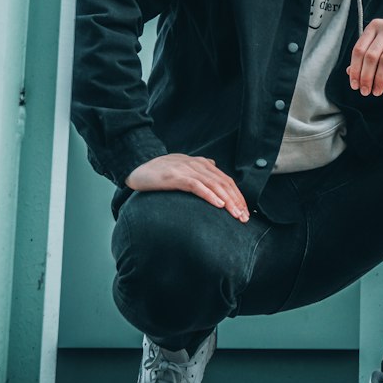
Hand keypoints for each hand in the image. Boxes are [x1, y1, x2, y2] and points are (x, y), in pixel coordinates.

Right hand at [124, 154, 249, 221]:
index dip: (237, 196)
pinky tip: (218, 205)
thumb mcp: (183, 166)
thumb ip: (199, 168)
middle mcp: (197, 165)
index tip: (245, 211)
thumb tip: (214, 166)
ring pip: (214, 185)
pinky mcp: (176, 176)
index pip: (226, 180)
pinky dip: (210, 195)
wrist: (136, 166)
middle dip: (236, 201)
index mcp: (202, 164)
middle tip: (244, 218)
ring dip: (228, 201)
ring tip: (236, 214)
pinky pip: (197, 186)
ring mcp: (187, 169)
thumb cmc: (160, 171)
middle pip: (224, 183)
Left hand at [347, 15, 382, 96]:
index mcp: (374, 26)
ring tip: (377, 92)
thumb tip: (349, 71)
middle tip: (365, 92)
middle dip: (366, 77)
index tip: (354, 85)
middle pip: (371, 56)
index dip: (355, 69)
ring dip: (380, 80)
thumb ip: (367, 53)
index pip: (359, 49)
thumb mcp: (382, 40)